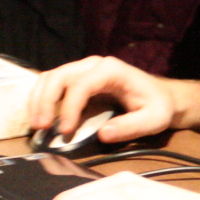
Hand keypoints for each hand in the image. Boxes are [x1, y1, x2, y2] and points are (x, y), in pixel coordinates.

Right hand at [25, 56, 183, 146]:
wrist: (161, 96)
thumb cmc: (158, 106)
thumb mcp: (154, 119)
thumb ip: (132, 126)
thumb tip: (103, 134)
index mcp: (111, 70)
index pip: (82, 85)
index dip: (70, 108)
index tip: (66, 131)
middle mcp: (93, 65)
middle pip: (59, 76)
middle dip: (46, 101)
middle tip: (41, 128)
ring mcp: (83, 70)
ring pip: (51, 77)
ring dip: (39, 100)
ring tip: (37, 125)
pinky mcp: (77, 80)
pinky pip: (52, 84)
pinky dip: (42, 99)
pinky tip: (41, 118)